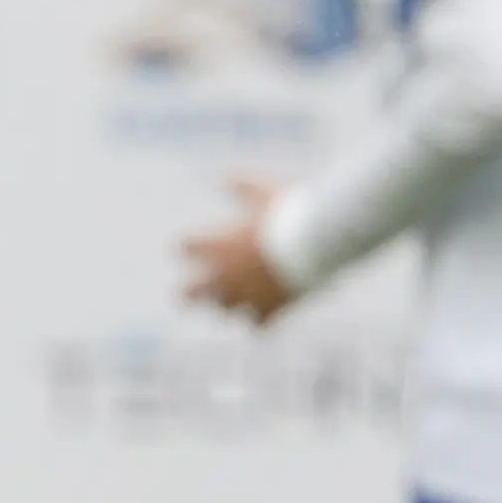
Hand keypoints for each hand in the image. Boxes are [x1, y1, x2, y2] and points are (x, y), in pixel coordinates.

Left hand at [183, 179, 294, 323]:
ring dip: (226, 304)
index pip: (184, 247)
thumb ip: (241, 186)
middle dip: (188, 293)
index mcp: (215, 247)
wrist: (318, 243)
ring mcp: (245, 296)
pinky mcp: (270, 310)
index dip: (188, 244)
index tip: (187, 244)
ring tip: (229, 302)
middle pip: (191, 293)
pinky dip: (261, 321)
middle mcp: (223, 276)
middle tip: (184, 294)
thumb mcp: (262, 192)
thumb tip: (224, 177)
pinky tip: (263, 319)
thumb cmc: (289, 213)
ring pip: (223, 309)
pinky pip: (259, 325)